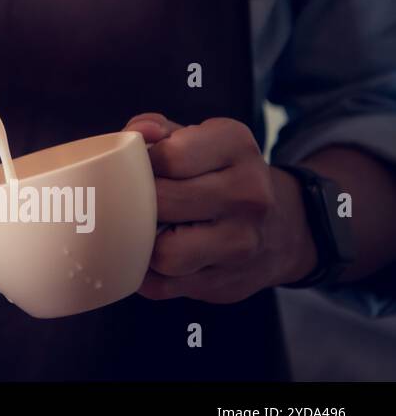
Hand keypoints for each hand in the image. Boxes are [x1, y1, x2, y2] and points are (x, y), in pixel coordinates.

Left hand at [125, 112, 317, 302]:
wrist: (283, 228)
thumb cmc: (220, 174)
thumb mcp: (196, 138)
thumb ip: (152, 129)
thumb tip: (134, 135)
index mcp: (237, 147)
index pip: (170, 156)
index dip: (141, 163)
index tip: (140, 167)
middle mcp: (249, 195)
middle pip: (162, 203)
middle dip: (135, 201)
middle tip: (132, 199)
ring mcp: (242, 245)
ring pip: (163, 254)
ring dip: (141, 242)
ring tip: (144, 228)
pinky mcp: (225, 285)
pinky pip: (161, 286)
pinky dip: (144, 272)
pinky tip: (150, 255)